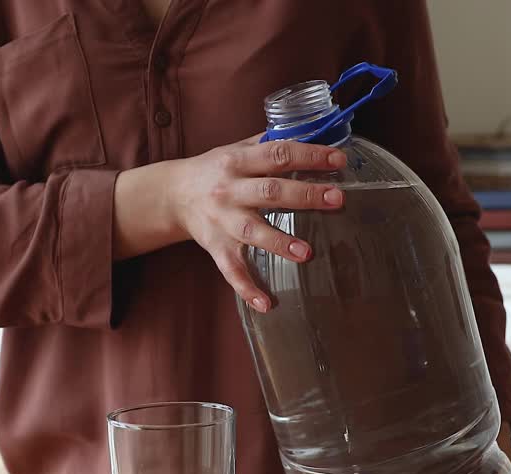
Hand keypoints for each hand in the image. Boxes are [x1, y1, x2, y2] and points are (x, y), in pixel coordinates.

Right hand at [167, 135, 346, 311]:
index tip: (338, 161)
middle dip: (304, 195)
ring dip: (279, 242)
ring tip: (306, 252)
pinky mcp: (216, 248)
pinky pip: (231, 271)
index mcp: (238, 161)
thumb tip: (313, 131)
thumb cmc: (215, 170)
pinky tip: (267, 304)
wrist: (173, 195)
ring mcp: (223, 221)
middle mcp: (230, 190)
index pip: (277, 154)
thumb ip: (270, 143)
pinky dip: (247, 289)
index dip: (308, 156)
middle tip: (337, 199)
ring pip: (252, 232)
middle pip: (269, 192)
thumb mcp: (237, 149)